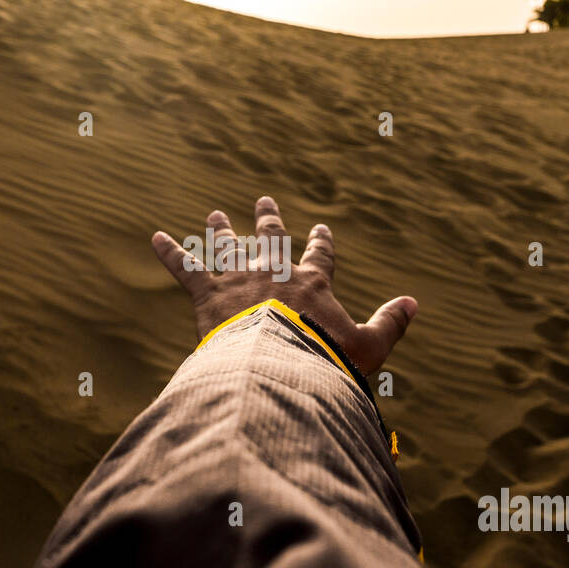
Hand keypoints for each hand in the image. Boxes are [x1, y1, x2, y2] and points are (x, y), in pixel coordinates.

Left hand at [151, 196, 416, 375]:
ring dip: (221, 230)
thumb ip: (389, 324)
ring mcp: (241, 281)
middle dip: (269, 219)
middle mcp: (275, 274)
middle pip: (271, 239)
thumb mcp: (369, 347)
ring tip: (214, 215)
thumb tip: (414, 303)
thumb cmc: (327, 362)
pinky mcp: (209, 295)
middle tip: (263, 199)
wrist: (280, 368)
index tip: (321, 229)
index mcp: (312, 285)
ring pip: (229, 247)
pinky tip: (154, 236)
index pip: (319, 257)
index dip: (321, 243)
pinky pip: (186, 268)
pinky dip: (170, 252)